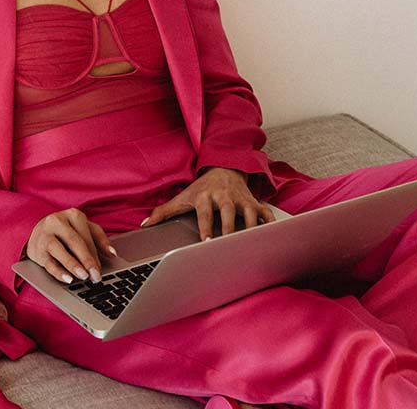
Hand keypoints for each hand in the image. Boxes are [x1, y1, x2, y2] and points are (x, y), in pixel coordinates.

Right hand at [25, 207, 116, 284]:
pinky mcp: (37, 249)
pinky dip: (58, 271)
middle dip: (86, 260)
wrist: (36, 232)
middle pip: (74, 241)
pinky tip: (68, 279)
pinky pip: (48, 262)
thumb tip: (112, 253)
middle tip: (95, 276)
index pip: (86, 235)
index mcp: (72, 215)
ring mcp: (45, 235)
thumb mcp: (83, 229)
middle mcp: (57, 222)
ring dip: (72, 264)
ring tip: (83, 276)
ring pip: (59, 249)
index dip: (95, 253)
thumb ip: (99, 239)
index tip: (100, 270)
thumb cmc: (65, 231)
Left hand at [140, 167, 275, 239]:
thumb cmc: (201, 188)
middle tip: (227, 247)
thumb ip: (163, 212)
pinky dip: (270, 224)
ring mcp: (242, 199)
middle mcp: (225, 196)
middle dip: (229, 229)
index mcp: (205, 196)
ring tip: (249, 247)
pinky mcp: (255, 202)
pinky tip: (271, 238)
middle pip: (228, 212)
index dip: (205, 227)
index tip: (205, 242)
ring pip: (250, 214)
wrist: (224, 168)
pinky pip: (266, 213)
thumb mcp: (182, 196)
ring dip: (251, 229)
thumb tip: (144, 225)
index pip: (205, 213)